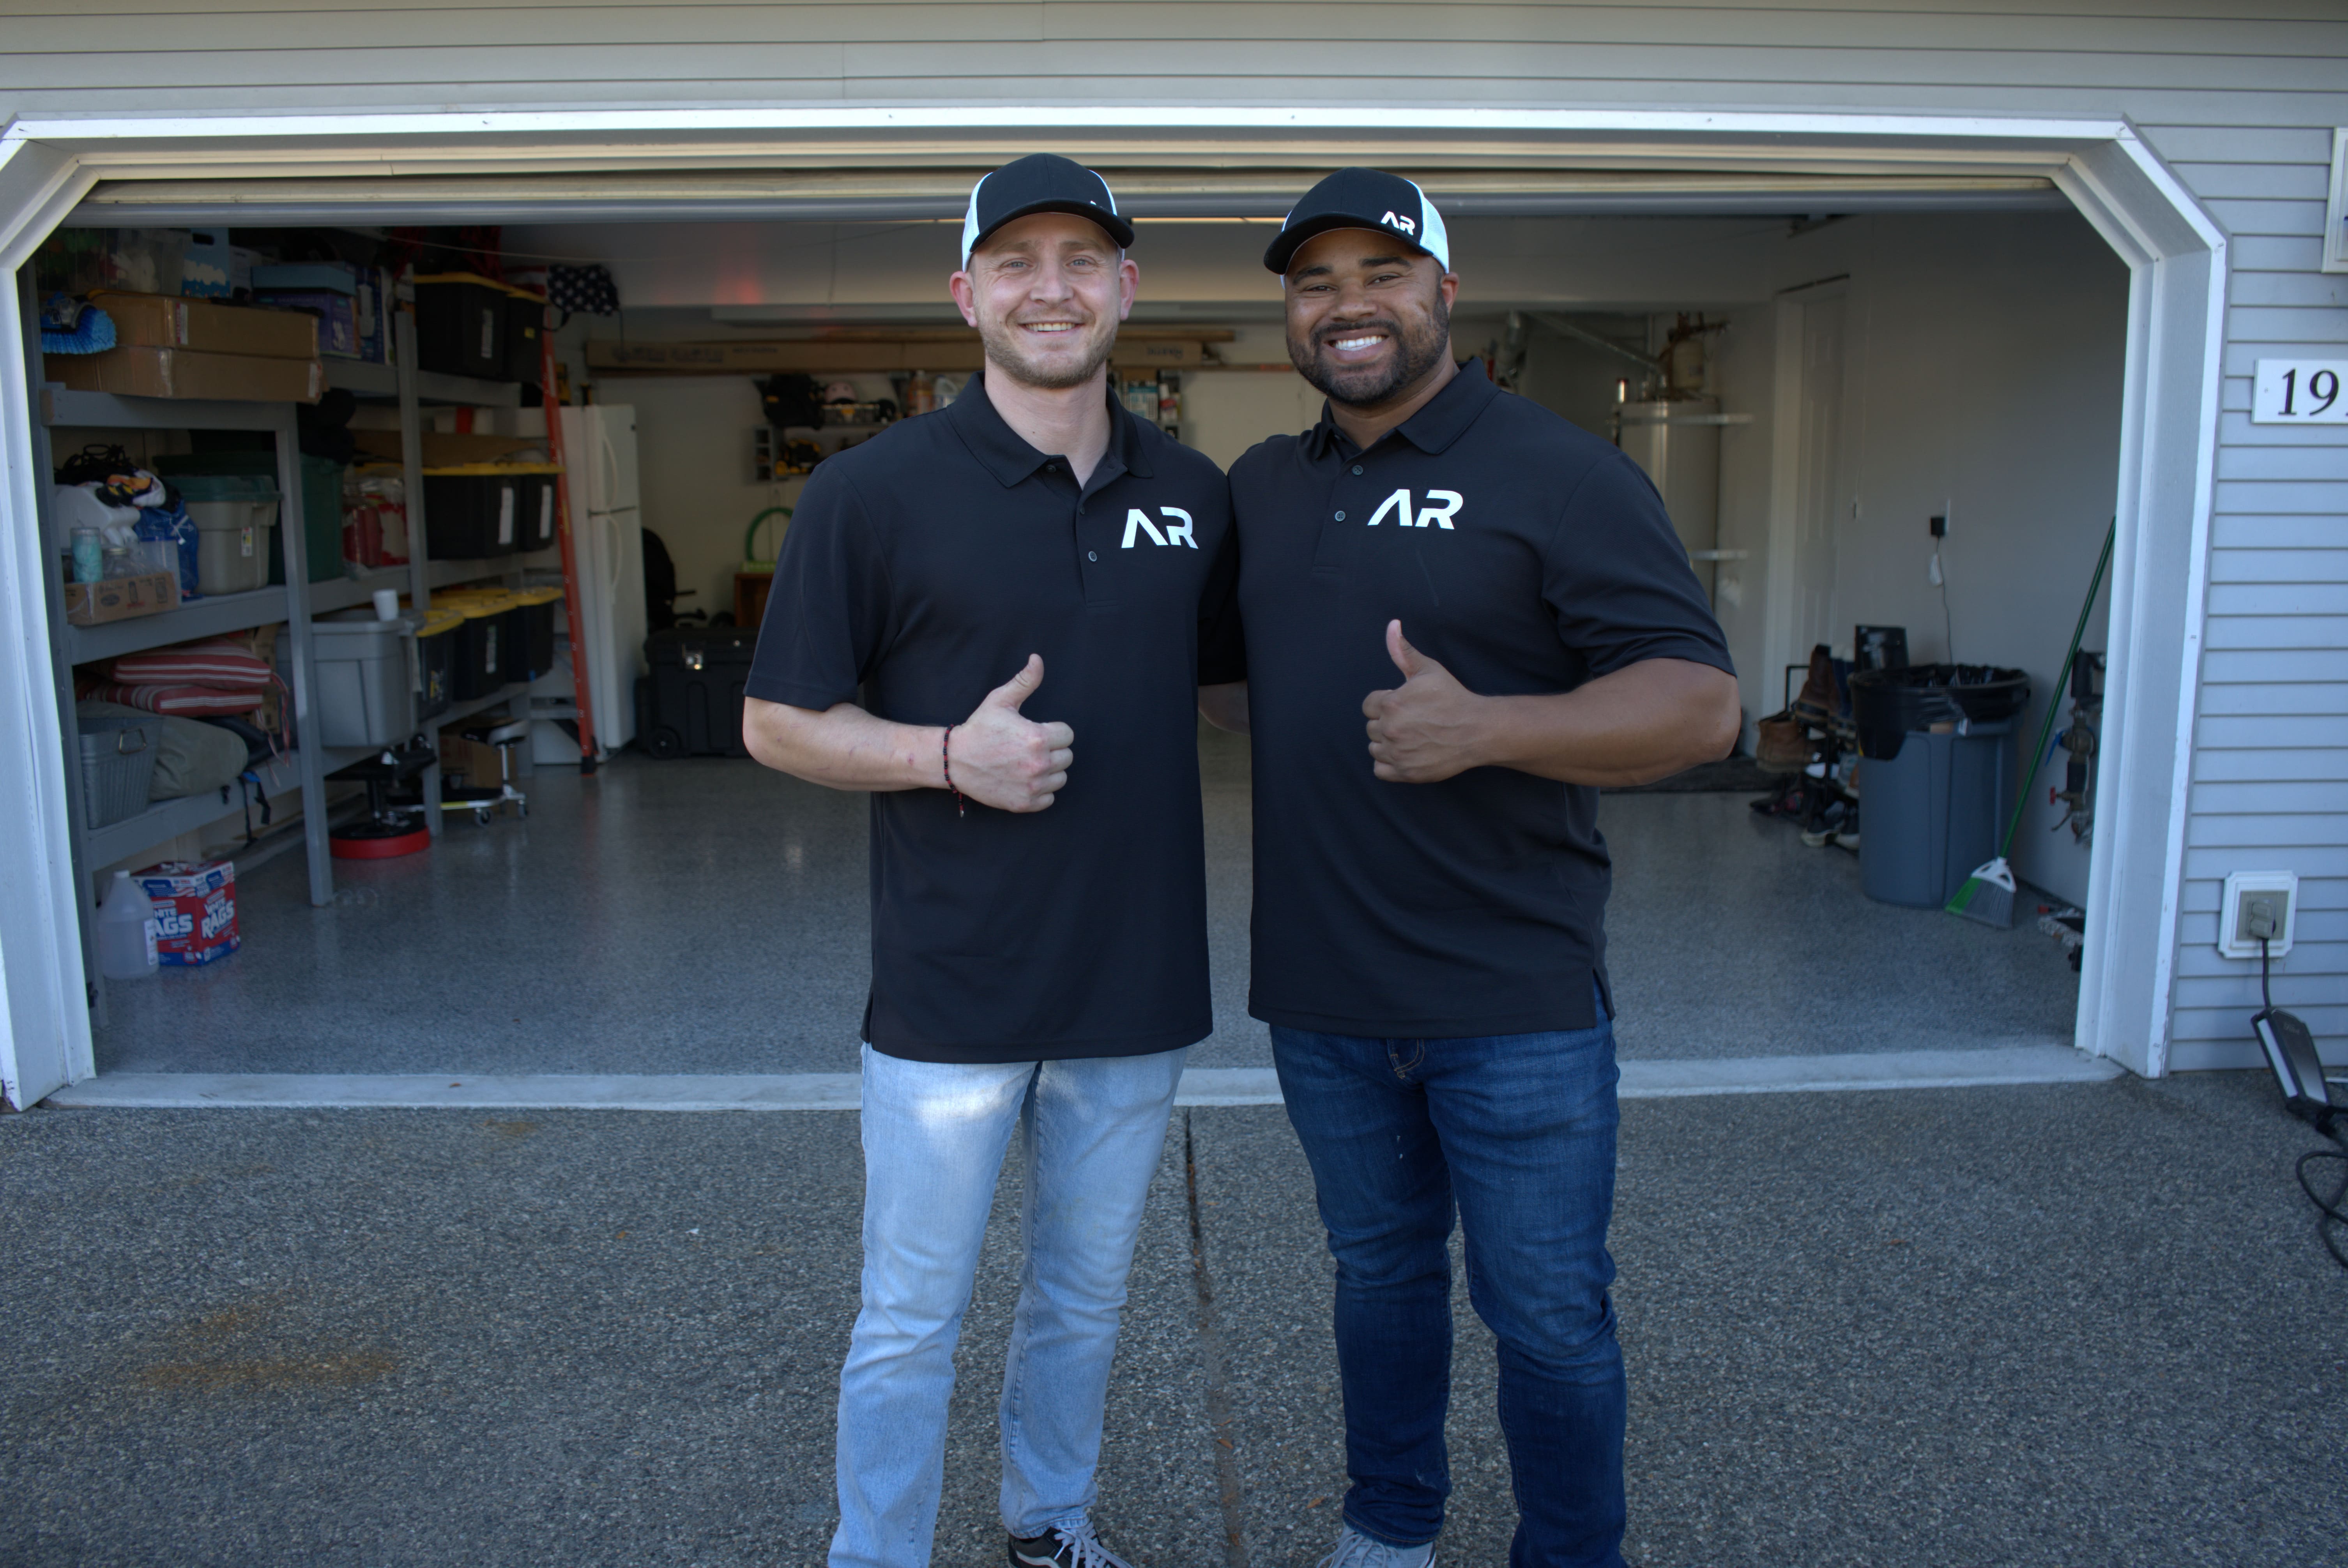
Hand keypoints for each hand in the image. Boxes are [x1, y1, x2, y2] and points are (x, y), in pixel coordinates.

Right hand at [948, 655, 1074, 811]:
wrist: (954, 760)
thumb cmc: (979, 728)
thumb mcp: (1000, 700)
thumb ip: (1025, 681)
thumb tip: (1037, 659)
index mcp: (1038, 738)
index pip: (1067, 735)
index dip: (1052, 731)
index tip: (1035, 732)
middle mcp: (1038, 764)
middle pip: (1066, 757)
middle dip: (1052, 751)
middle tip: (1029, 748)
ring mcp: (1032, 786)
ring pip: (1060, 778)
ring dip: (1048, 771)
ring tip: (1026, 763)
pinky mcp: (1024, 803)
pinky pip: (1049, 799)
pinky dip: (1040, 791)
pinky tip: (1024, 780)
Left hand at [1363, 621, 1488, 782]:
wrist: (1477, 730)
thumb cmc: (1452, 697)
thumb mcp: (1428, 669)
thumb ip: (1403, 650)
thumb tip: (1392, 625)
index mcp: (1391, 703)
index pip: (1368, 706)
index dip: (1385, 704)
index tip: (1404, 705)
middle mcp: (1391, 729)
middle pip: (1372, 727)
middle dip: (1387, 723)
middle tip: (1412, 721)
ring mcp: (1398, 753)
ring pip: (1374, 748)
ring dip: (1387, 744)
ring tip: (1411, 737)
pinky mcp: (1405, 773)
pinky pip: (1380, 769)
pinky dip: (1389, 764)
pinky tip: (1406, 753)